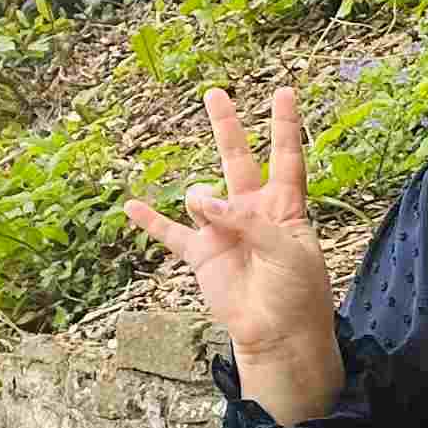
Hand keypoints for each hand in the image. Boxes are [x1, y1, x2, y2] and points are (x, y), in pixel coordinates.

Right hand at [121, 85, 338, 363]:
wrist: (277, 335)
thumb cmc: (296, 293)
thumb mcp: (287, 250)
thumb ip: (248, 221)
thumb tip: (205, 203)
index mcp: (284, 207)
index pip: (286, 158)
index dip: (284, 126)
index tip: (285, 92)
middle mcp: (252, 212)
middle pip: (238, 159)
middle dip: (227, 127)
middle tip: (215, 93)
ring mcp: (224, 230)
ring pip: (202, 196)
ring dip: (203, 202)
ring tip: (212, 218)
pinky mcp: (202, 254)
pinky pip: (170, 233)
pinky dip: (150, 221)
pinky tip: (131, 206)